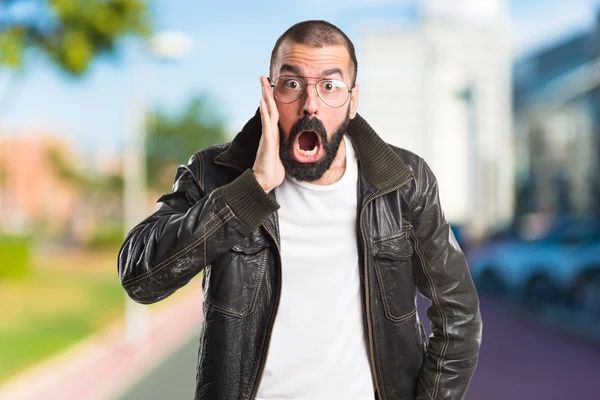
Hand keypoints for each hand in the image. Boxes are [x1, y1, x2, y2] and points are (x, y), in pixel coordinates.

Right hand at [253, 76, 284, 192]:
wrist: (264, 181)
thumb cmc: (274, 171)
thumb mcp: (284, 155)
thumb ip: (288, 147)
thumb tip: (298, 146)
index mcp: (274, 133)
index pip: (274, 112)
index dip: (272, 99)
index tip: (272, 87)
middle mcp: (270, 132)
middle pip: (269, 107)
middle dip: (266, 92)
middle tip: (263, 77)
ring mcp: (268, 135)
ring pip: (267, 111)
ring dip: (265, 96)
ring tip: (263, 82)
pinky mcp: (268, 141)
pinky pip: (267, 124)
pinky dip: (265, 112)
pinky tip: (264, 101)